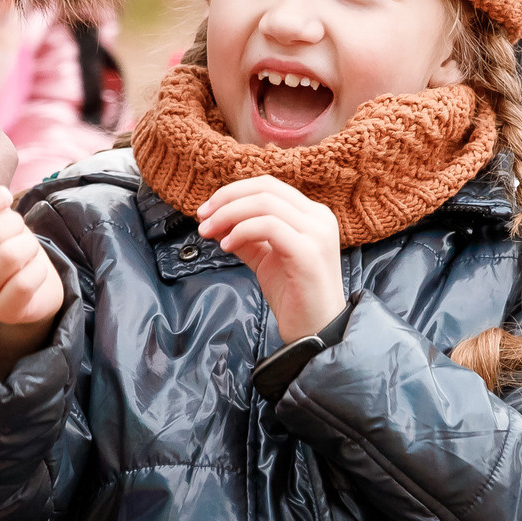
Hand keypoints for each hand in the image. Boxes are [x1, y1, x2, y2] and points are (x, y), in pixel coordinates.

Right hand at [0, 174, 63, 376]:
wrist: (28, 286)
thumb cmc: (6, 243)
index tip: (6, 196)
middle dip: (14, 224)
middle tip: (19, 230)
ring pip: (10, 256)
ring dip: (29, 246)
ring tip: (27, 251)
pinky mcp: (3, 311)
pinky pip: (26, 281)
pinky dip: (38, 270)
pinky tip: (33, 272)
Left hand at [196, 176, 345, 345]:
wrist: (315, 334)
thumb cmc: (294, 298)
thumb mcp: (266, 258)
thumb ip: (246, 237)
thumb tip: (216, 220)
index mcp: (312, 216)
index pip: (269, 186)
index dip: (233, 192)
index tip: (206, 211)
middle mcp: (319, 218)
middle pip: (266, 188)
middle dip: (226, 199)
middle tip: (202, 218)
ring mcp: (317, 233)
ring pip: (265, 204)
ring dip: (229, 215)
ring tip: (209, 232)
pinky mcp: (308, 252)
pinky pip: (269, 227)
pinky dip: (242, 231)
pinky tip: (227, 246)